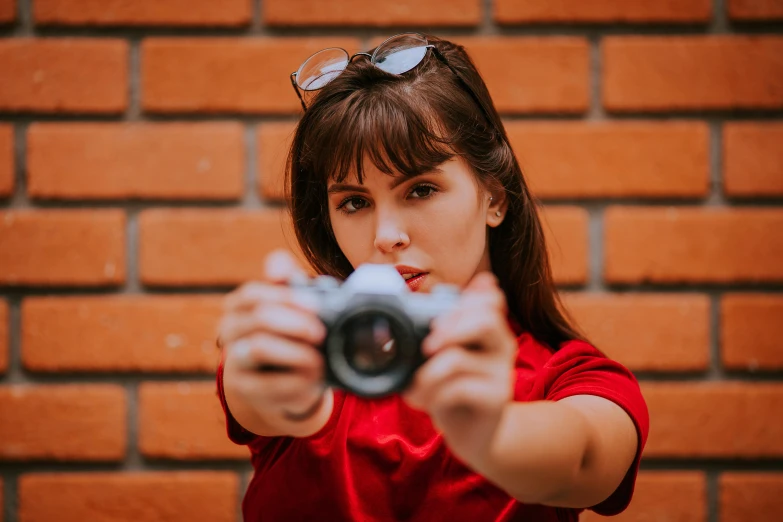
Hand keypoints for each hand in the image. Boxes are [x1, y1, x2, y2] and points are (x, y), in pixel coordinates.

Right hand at [218, 249, 327, 420]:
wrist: (288, 382)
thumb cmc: (292, 336)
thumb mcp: (293, 308)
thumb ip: (286, 280)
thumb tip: (275, 266)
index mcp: (239, 306)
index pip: (253, 294)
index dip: (286, 298)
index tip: (316, 306)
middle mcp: (230, 330)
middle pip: (258, 318)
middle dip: (296, 324)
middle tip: (320, 333)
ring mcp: (234, 360)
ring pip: (259, 347)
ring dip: (296, 351)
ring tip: (319, 358)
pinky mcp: (244, 389)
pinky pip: (269, 382)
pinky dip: (297, 379)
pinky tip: (313, 377)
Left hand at [402, 271, 517, 465]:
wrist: (476, 437)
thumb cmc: (457, 391)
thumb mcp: (449, 358)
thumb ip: (448, 330)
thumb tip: (437, 304)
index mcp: (492, 331)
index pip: (491, 300)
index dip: (465, 301)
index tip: (435, 320)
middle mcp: (503, 347)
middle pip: (485, 320)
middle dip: (447, 329)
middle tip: (426, 348)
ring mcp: (502, 373)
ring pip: (458, 358)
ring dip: (426, 375)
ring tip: (414, 389)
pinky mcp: (496, 399)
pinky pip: (457, 389)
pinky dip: (433, 396)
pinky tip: (425, 404)